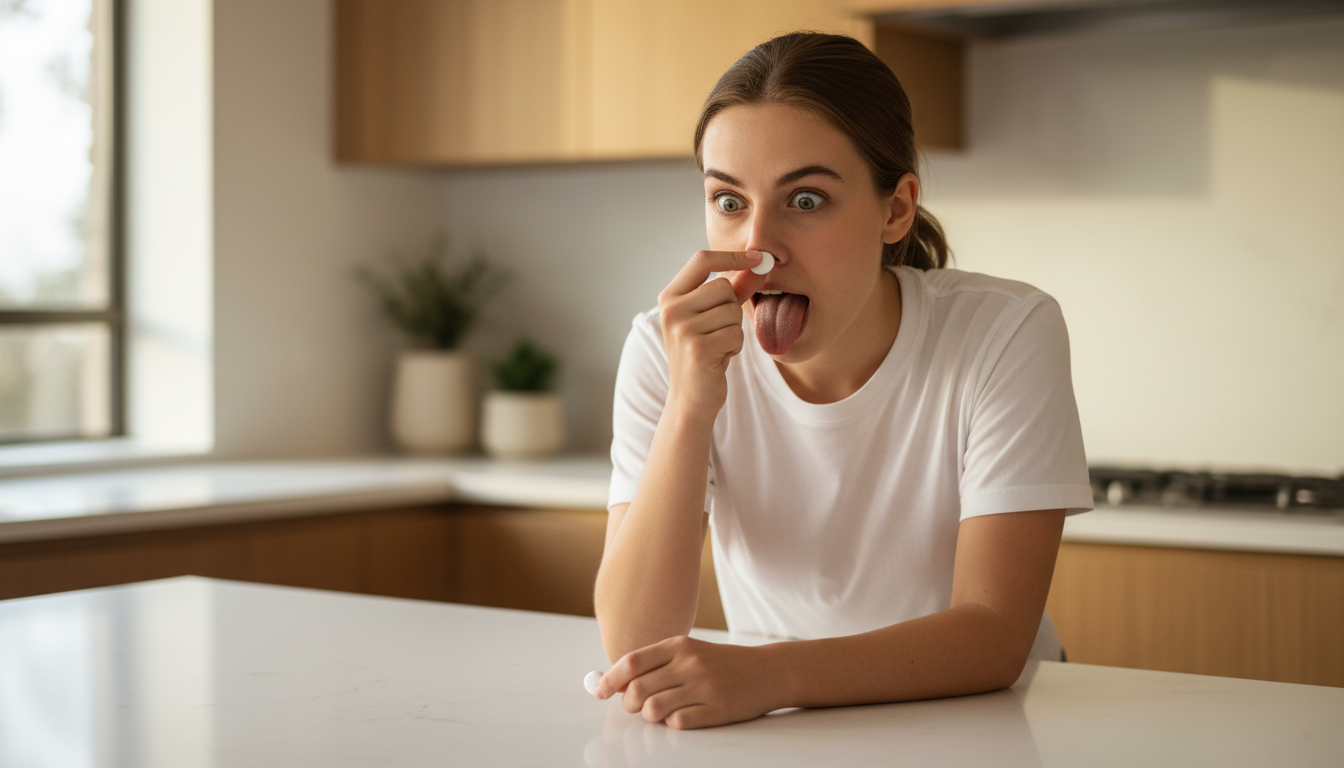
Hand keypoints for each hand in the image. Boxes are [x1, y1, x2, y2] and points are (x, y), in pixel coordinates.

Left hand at [595, 635, 783, 729]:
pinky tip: (683, 715)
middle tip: (636, 705)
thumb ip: (656, 663)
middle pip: (637, 689)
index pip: (632, 662)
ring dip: (649, 715)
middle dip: (628, 702)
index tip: (600, 691)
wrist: (767, 671)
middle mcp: (690, 664)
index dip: (610, 679)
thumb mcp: (690, 652)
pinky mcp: (716, 710)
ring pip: (653, 709)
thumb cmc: (721, 664)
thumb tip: (616, 682)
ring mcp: (704, 688)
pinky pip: (677, 723)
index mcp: (679, 645)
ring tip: (660, 711)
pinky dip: (672, 723)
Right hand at [657, 251, 766, 417]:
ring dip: (734, 330)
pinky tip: (720, 357)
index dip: (731, 255)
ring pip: (732, 310)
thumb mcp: (716, 317)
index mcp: (670, 297)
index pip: (702, 260)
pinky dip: (735, 346)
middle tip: (720, 331)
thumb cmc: (705, 354)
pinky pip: (735, 333)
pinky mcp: (697, 348)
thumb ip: (735, 289)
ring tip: (719, 346)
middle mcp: (671, 309)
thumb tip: (759, 264)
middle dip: (733, 308)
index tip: (757, 257)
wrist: (691, 398)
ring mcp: (681, 328)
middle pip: (723, 286)